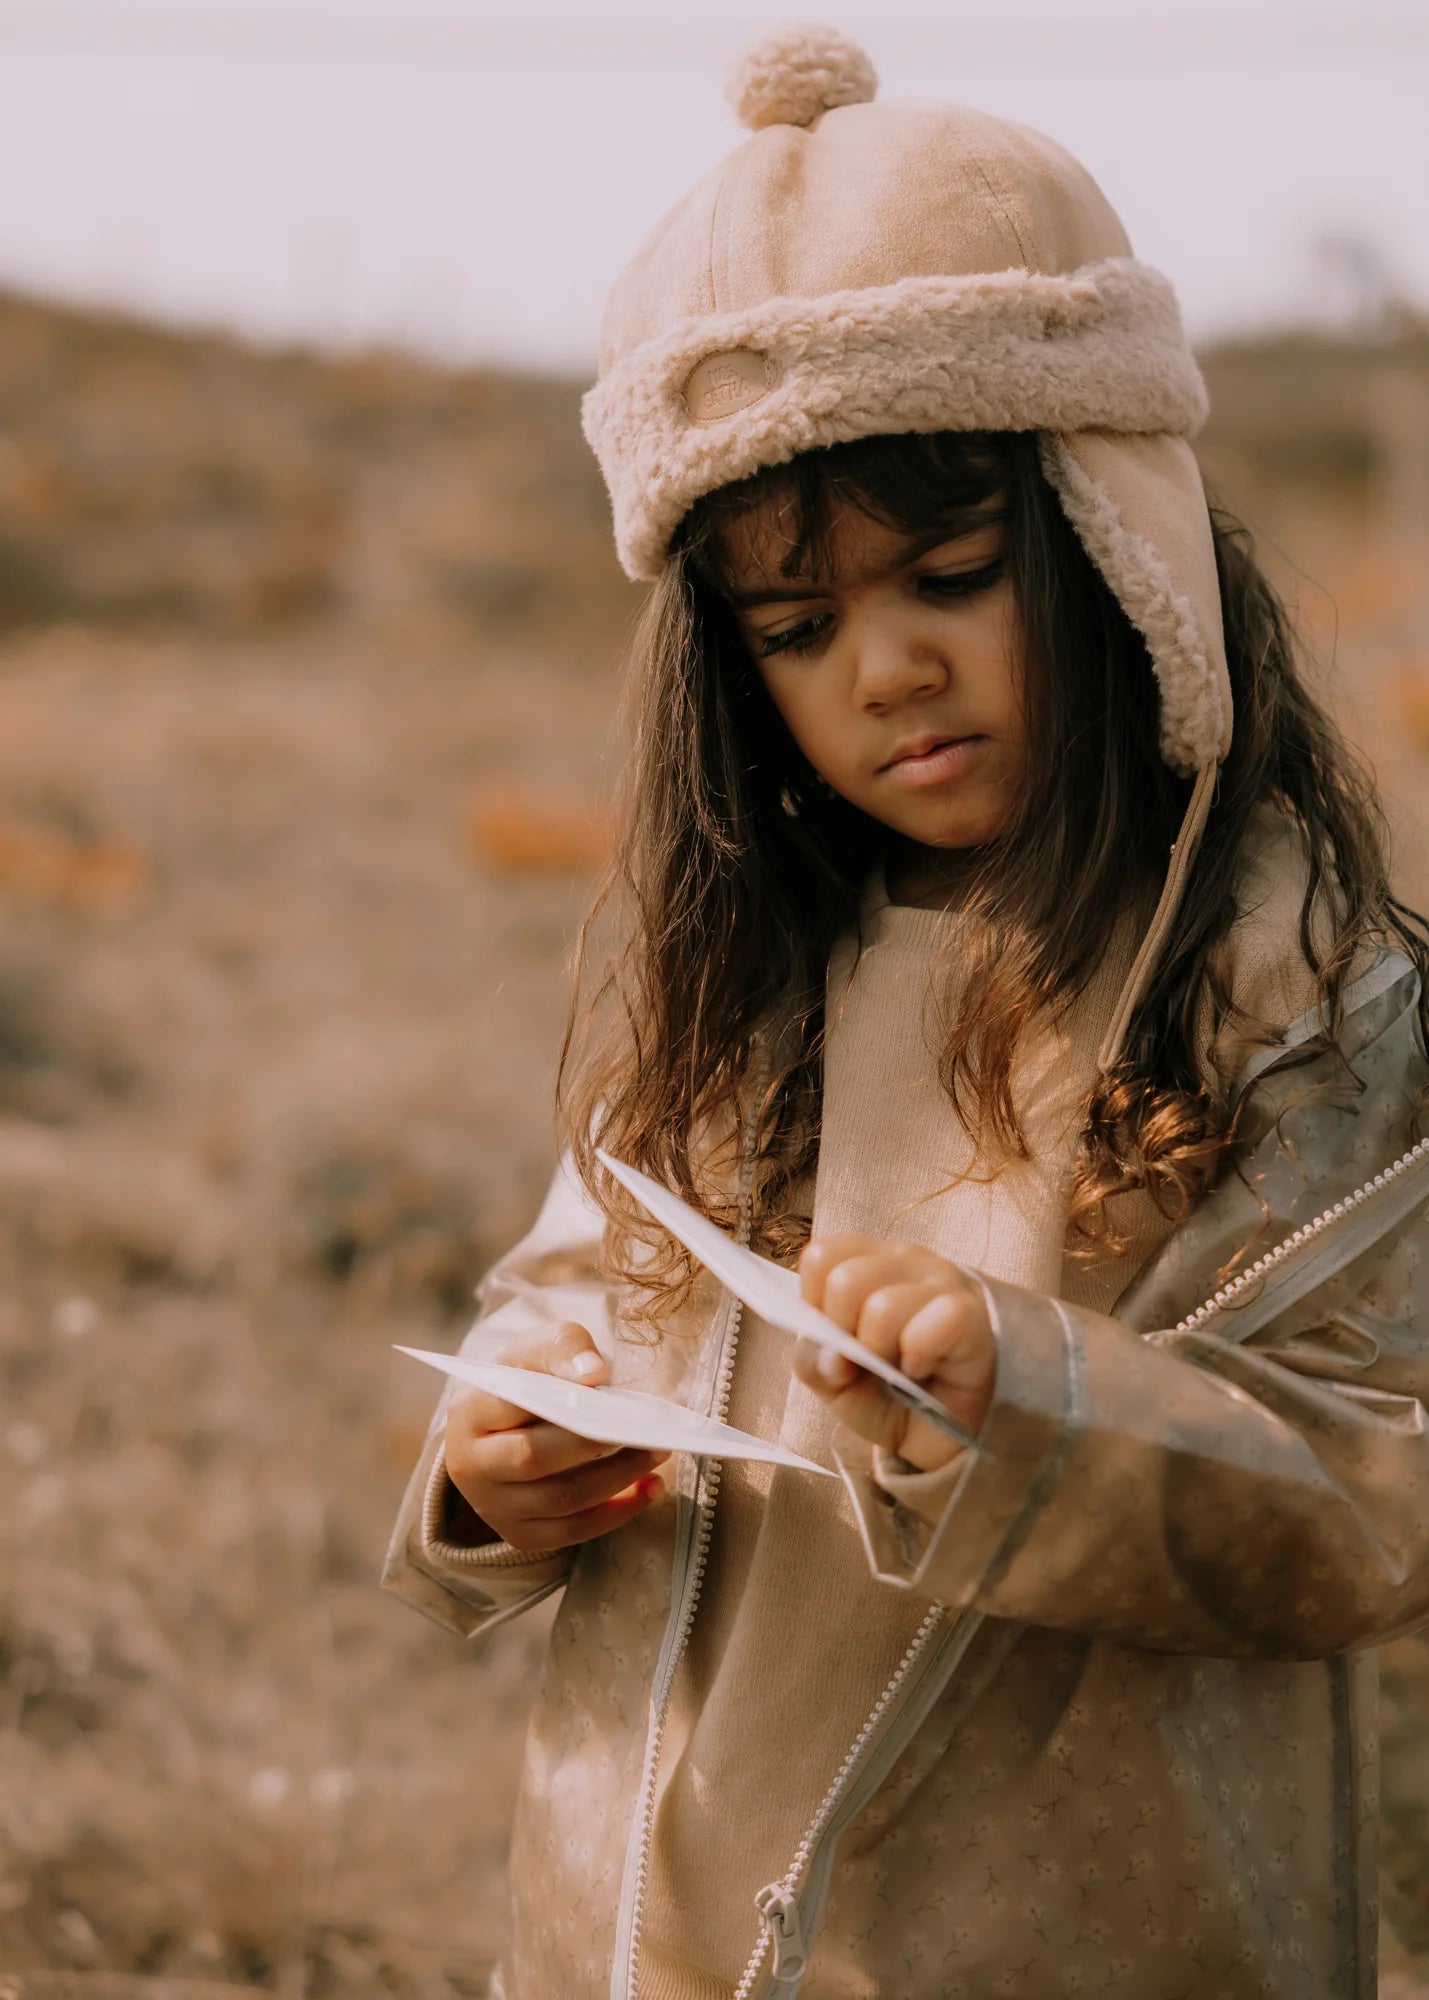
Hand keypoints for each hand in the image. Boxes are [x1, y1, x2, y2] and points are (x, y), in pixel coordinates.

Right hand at [443, 1321, 668, 1554]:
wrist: (505, 1426)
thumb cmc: (527, 1381)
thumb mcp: (538, 1349)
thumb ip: (563, 1348)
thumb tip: (594, 1373)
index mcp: (469, 1412)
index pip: (513, 1404)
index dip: (561, 1398)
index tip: (606, 1384)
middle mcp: (470, 1465)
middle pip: (534, 1459)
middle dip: (595, 1444)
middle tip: (645, 1430)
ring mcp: (494, 1506)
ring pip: (560, 1500)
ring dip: (617, 1478)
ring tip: (656, 1454)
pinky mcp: (520, 1533)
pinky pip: (572, 1532)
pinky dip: (616, 1512)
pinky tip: (649, 1488)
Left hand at [791, 1236, 995, 1471]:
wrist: (949, 1439)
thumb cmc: (894, 1397)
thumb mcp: (836, 1384)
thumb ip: (814, 1362)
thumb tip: (827, 1353)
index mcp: (868, 1264)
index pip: (822, 1256)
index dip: (814, 1304)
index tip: (834, 1337)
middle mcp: (906, 1262)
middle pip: (844, 1279)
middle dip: (843, 1335)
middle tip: (867, 1360)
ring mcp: (942, 1283)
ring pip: (882, 1307)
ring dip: (880, 1353)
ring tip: (898, 1369)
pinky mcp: (971, 1314)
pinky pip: (930, 1326)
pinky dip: (918, 1357)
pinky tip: (924, 1370)